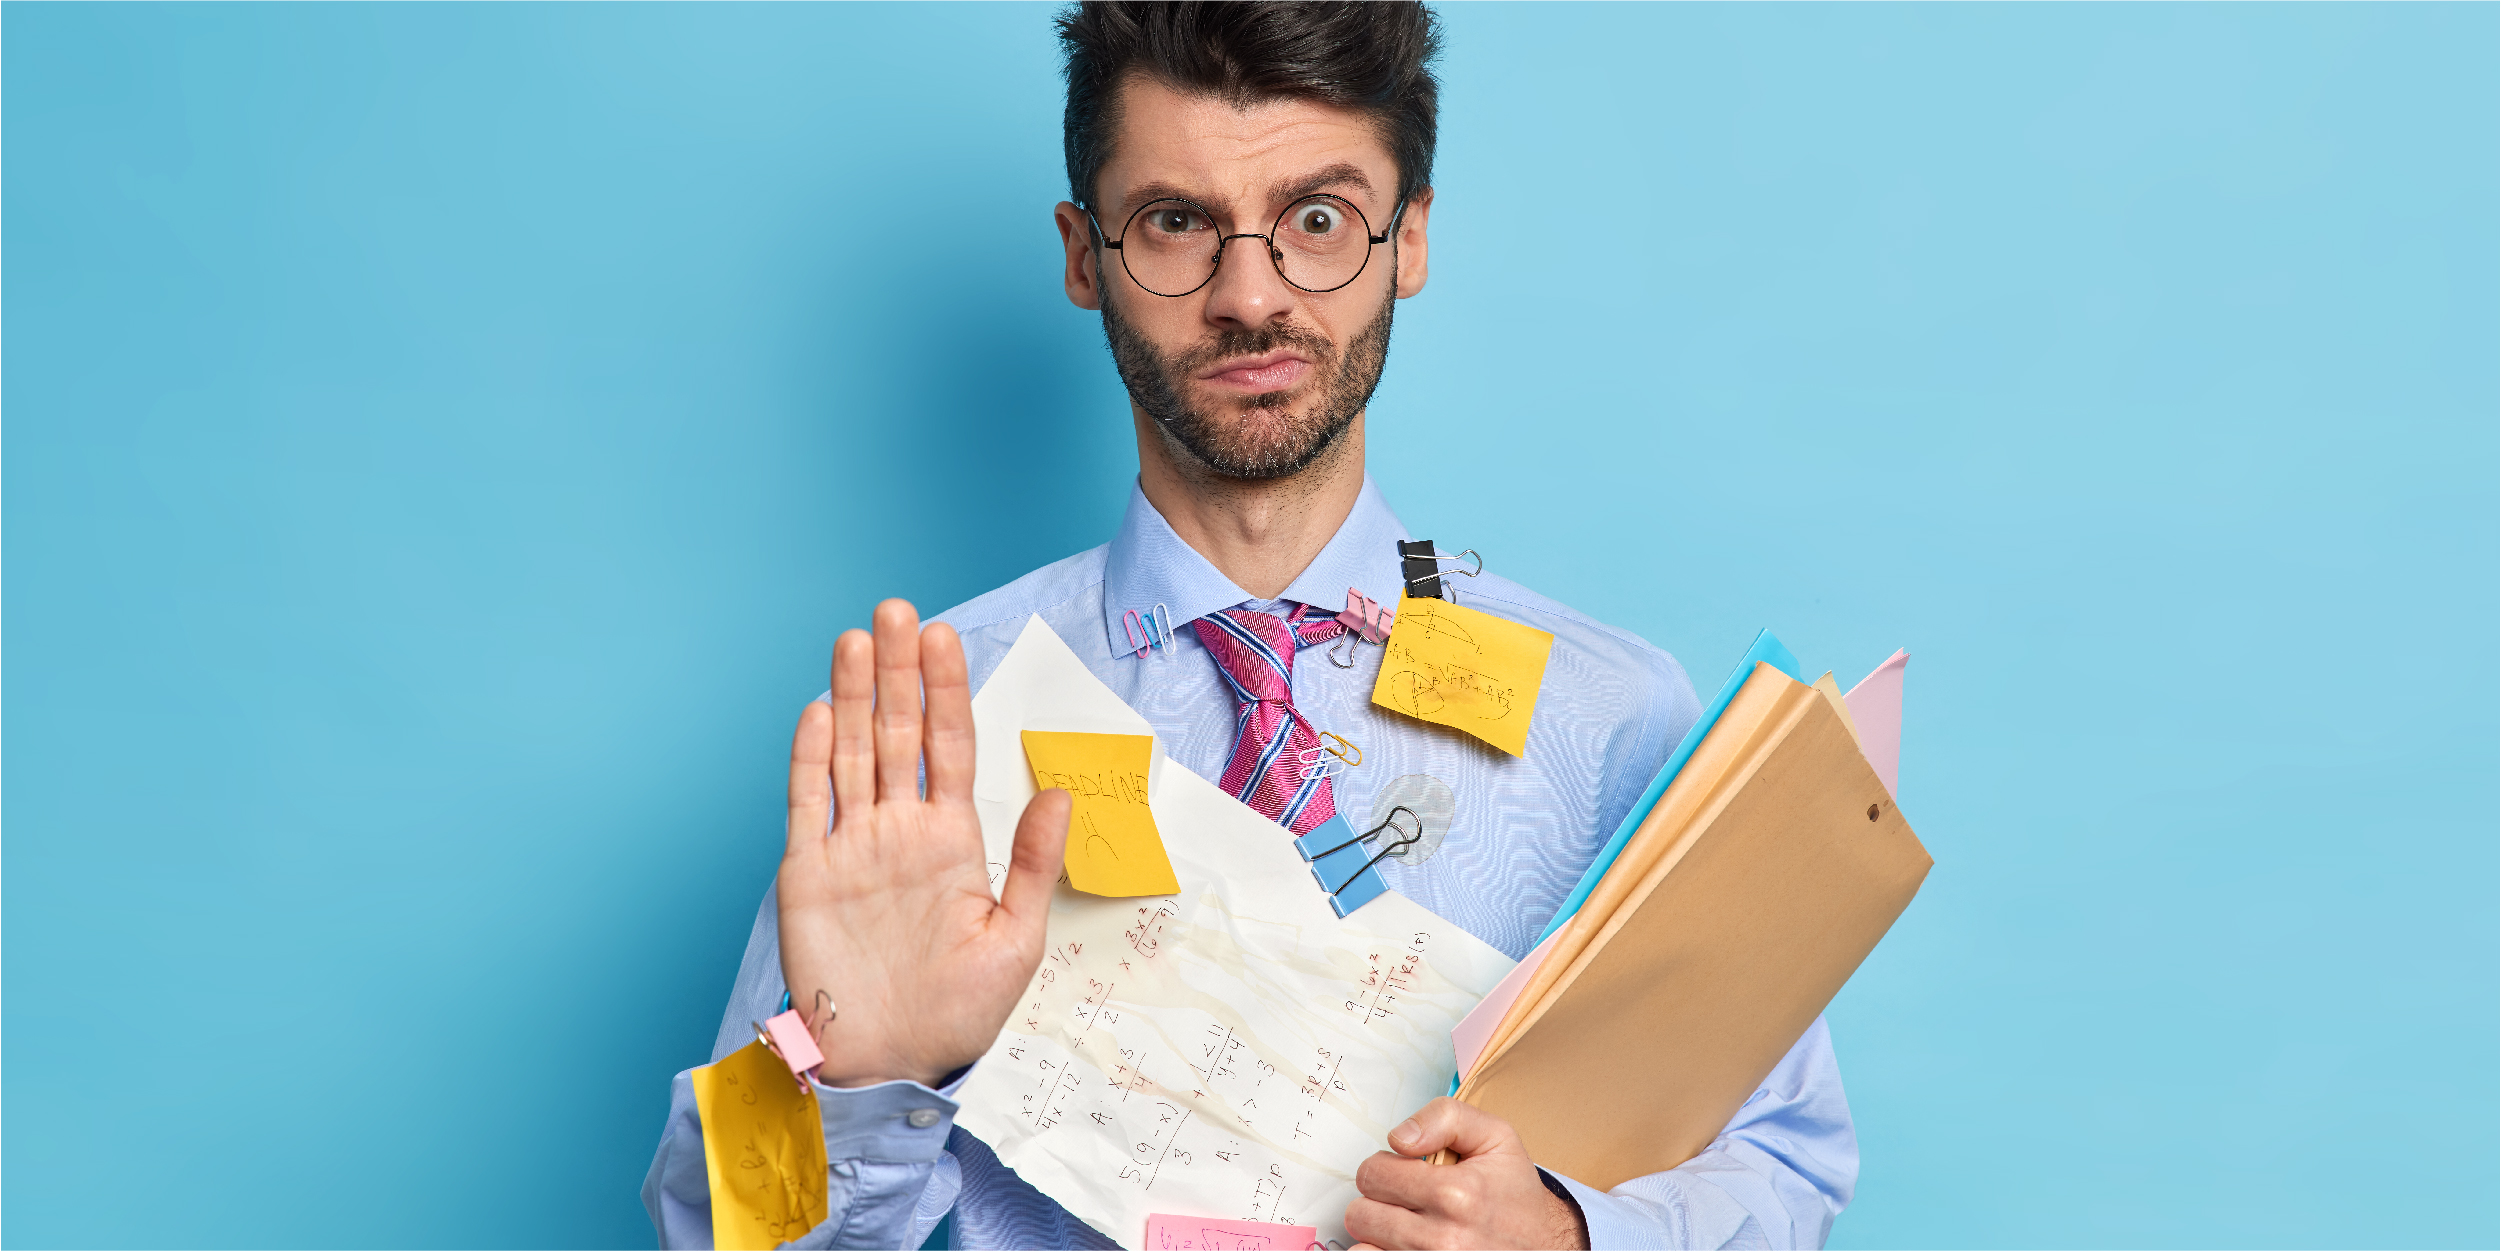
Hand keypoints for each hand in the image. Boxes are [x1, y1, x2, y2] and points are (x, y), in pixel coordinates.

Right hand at [777, 598, 1070, 1087]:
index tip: (945, 636)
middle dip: (898, 672)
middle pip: (898, 733)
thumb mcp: (1017, 939)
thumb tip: (1062, 794)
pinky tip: (821, 712)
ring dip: (854, 696)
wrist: (894, 1066)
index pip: (950, 747)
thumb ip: (1033, 863)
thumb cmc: (959, 1011)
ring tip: (856, 640)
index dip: (947, 691)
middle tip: (896, 610)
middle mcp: (900, 830)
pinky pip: (808, 805)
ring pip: (852, 755)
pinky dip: (811, 759)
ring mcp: (852, 847)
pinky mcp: (809, 874)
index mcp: (952, 838)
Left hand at [1345, 1097, 1587, 1250]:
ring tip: (1409, 1226)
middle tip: (1409, 1201)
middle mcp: (1443, 1239)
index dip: (1386, 1168)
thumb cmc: (1514, 1193)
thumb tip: (1398, 1139)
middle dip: (1380, 1201)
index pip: (1373, 1174)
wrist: (1545, 1244)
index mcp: (1455, 1194)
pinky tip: (1406, 1245)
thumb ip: (1444, 1118)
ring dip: (1380, 1234)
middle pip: (1360, 1214)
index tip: (1408, 1173)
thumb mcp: (1494, 1135)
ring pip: (1362, 1247)